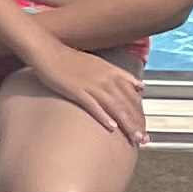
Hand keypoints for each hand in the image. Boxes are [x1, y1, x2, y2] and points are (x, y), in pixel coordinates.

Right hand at [33, 48, 147, 145]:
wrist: (47, 51)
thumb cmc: (71, 59)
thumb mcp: (101, 64)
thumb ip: (122, 76)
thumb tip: (141, 87)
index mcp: (113, 73)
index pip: (134, 98)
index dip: (141, 115)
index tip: (145, 128)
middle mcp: (106, 79)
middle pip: (127, 105)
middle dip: (137, 124)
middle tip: (144, 139)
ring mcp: (92, 85)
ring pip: (115, 107)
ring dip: (127, 124)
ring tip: (134, 138)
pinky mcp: (76, 90)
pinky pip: (93, 105)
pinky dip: (104, 116)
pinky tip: (111, 127)